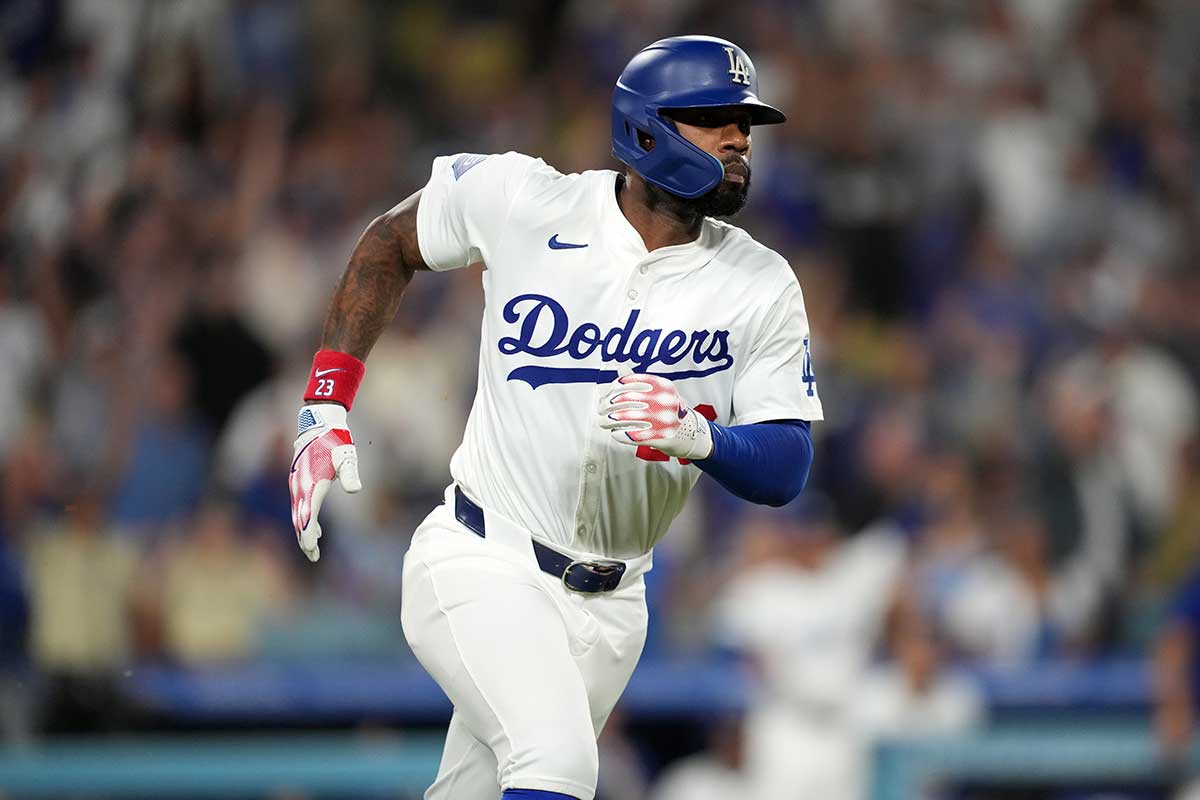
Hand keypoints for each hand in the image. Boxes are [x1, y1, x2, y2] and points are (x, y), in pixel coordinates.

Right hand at [288, 403, 360, 561]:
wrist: (318, 423)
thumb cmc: (335, 440)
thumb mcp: (346, 456)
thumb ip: (349, 474)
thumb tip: (355, 490)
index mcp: (312, 484)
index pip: (308, 514)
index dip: (308, 533)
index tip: (311, 548)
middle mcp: (300, 486)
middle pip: (300, 519)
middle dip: (305, 538)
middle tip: (314, 556)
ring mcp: (297, 484)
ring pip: (298, 514)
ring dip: (304, 531)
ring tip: (314, 548)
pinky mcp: (299, 482)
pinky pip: (300, 506)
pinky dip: (306, 519)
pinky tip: (316, 530)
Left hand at [599, 372, 712, 459]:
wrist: (692, 433)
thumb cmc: (671, 410)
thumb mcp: (660, 391)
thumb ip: (639, 380)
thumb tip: (620, 366)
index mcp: (664, 386)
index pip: (631, 382)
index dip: (614, 388)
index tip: (606, 393)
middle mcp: (664, 401)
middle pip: (626, 400)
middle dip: (608, 405)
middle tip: (600, 409)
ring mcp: (663, 419)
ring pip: (627, 417)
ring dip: (610, 421)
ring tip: (604, 422)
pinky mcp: (660, 437)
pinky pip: (633, 435)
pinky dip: (620, 435)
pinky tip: (615, 433)